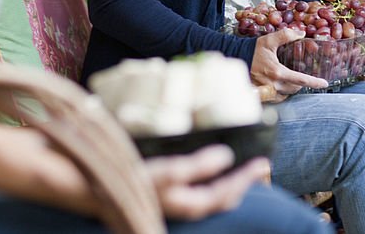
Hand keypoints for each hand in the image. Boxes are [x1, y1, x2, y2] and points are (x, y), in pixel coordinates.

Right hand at [145, 146, 268, 220]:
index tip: (262, 162)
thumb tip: (227, 157)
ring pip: (212, 197)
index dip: (245, 178)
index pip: (226, 193)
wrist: (102, 191)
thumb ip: (198, 166)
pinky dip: (212, 182)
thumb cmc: (136, 181)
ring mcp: (178, 203)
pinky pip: (199, 192)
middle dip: (242, 183)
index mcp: (191, 204)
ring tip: (240, 169)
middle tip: (258, 166)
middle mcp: (187, 207)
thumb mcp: (169, 172)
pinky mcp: (169, 196)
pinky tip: (210, 171)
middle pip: (222, 198)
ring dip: (228, 184)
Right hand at [250, 28, 327, 98]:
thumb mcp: (269, 40)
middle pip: (295, 88)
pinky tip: (281, 85)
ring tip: (292, 80)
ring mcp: (266, 91)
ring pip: (286, 94)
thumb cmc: (252, 50)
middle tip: (303, 75)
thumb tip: (301, 33)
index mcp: (277, 72)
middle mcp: (273, 85)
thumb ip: (286, 35)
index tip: (324, 84)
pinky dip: (281, 93)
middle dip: (301, 82)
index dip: (314, 82)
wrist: (235, 58)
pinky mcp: (261, 95)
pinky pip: (276, 98)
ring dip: (291, 88)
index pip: (300, 80)